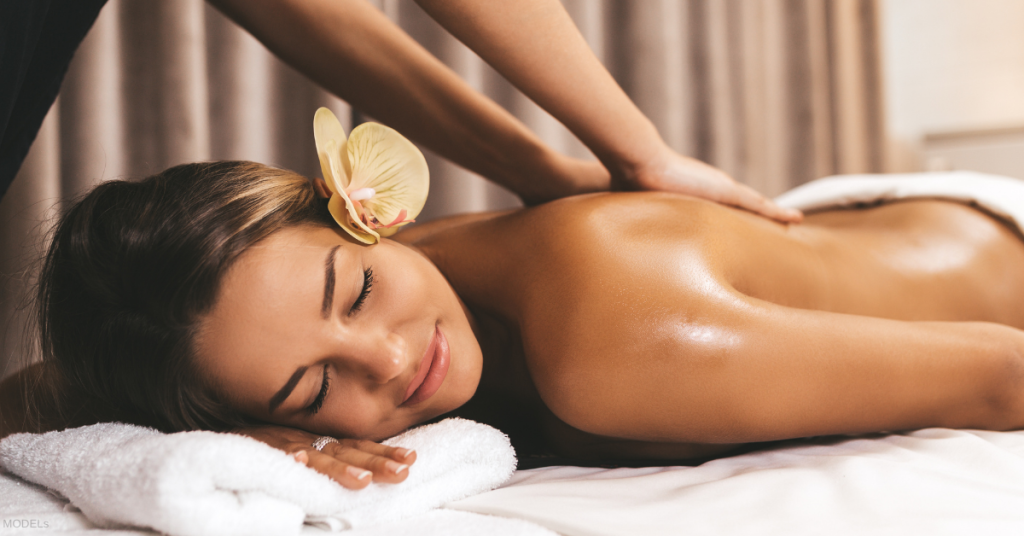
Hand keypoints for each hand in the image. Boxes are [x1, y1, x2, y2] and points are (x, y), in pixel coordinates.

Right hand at [232, 425, 416, 489]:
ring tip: (360, 482)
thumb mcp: (300, 443)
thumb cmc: (264, 437)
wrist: (222, 414)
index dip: (384, 452)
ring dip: (338, 469)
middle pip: (346, 452)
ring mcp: (284, 442)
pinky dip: (287, 459)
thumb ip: (326, 455)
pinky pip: (273, 454)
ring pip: (316, 456)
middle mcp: (307, 438)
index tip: (412, 459)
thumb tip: (364, 469)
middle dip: (375, 463)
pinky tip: (298, 465)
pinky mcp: (260, 447)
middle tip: (402, 473)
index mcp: (319, 438)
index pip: (357, 446)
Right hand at [616, 146, 802, 223]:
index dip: (737, 214)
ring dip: (773, 213)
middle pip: (743, 204)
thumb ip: (639, 213)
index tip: (748, 222)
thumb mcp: (641, 205)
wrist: (637, 163)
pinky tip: (793, 219)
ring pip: (755, 205)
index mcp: (695, 195)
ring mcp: (720, 189)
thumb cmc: (631, 181)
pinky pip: (758, 205)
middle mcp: (711, 190)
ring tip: (794, 221)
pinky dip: (776, 212)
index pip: (722, 206)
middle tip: (778, 223)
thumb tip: (617, 225)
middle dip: (760, 214)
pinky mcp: (726, 191)